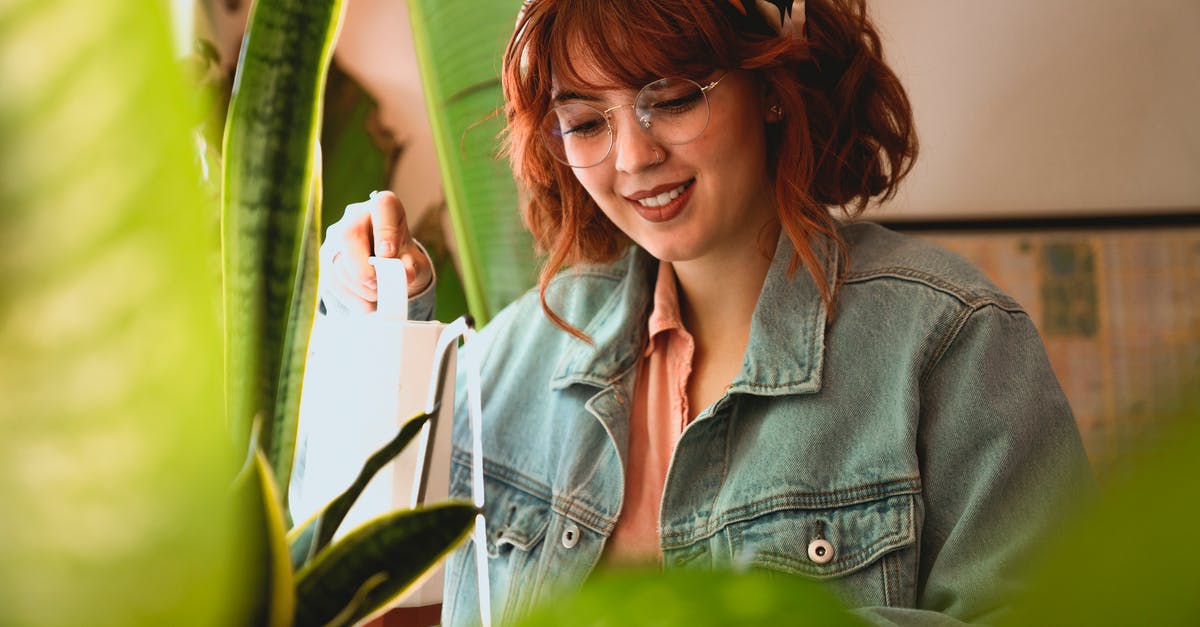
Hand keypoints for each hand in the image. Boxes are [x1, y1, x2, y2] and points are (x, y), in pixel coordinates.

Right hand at [319, 190, 433, 312]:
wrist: (387, 269)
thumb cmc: (402, 258)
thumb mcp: (414, 262)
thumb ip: (413, 266)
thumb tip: (405, 273)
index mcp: (383, 206)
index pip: (381, 207)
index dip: (385, 231)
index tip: (389, 255)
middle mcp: (354, 215)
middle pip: (348, 235)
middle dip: (363, 268)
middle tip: (378, 285)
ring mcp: (335, 236)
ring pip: (337, 261)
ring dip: (359, 287)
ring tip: (379, 295)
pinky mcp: (325, 258)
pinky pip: (330, 278)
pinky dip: (351, 297)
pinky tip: (367, 304)